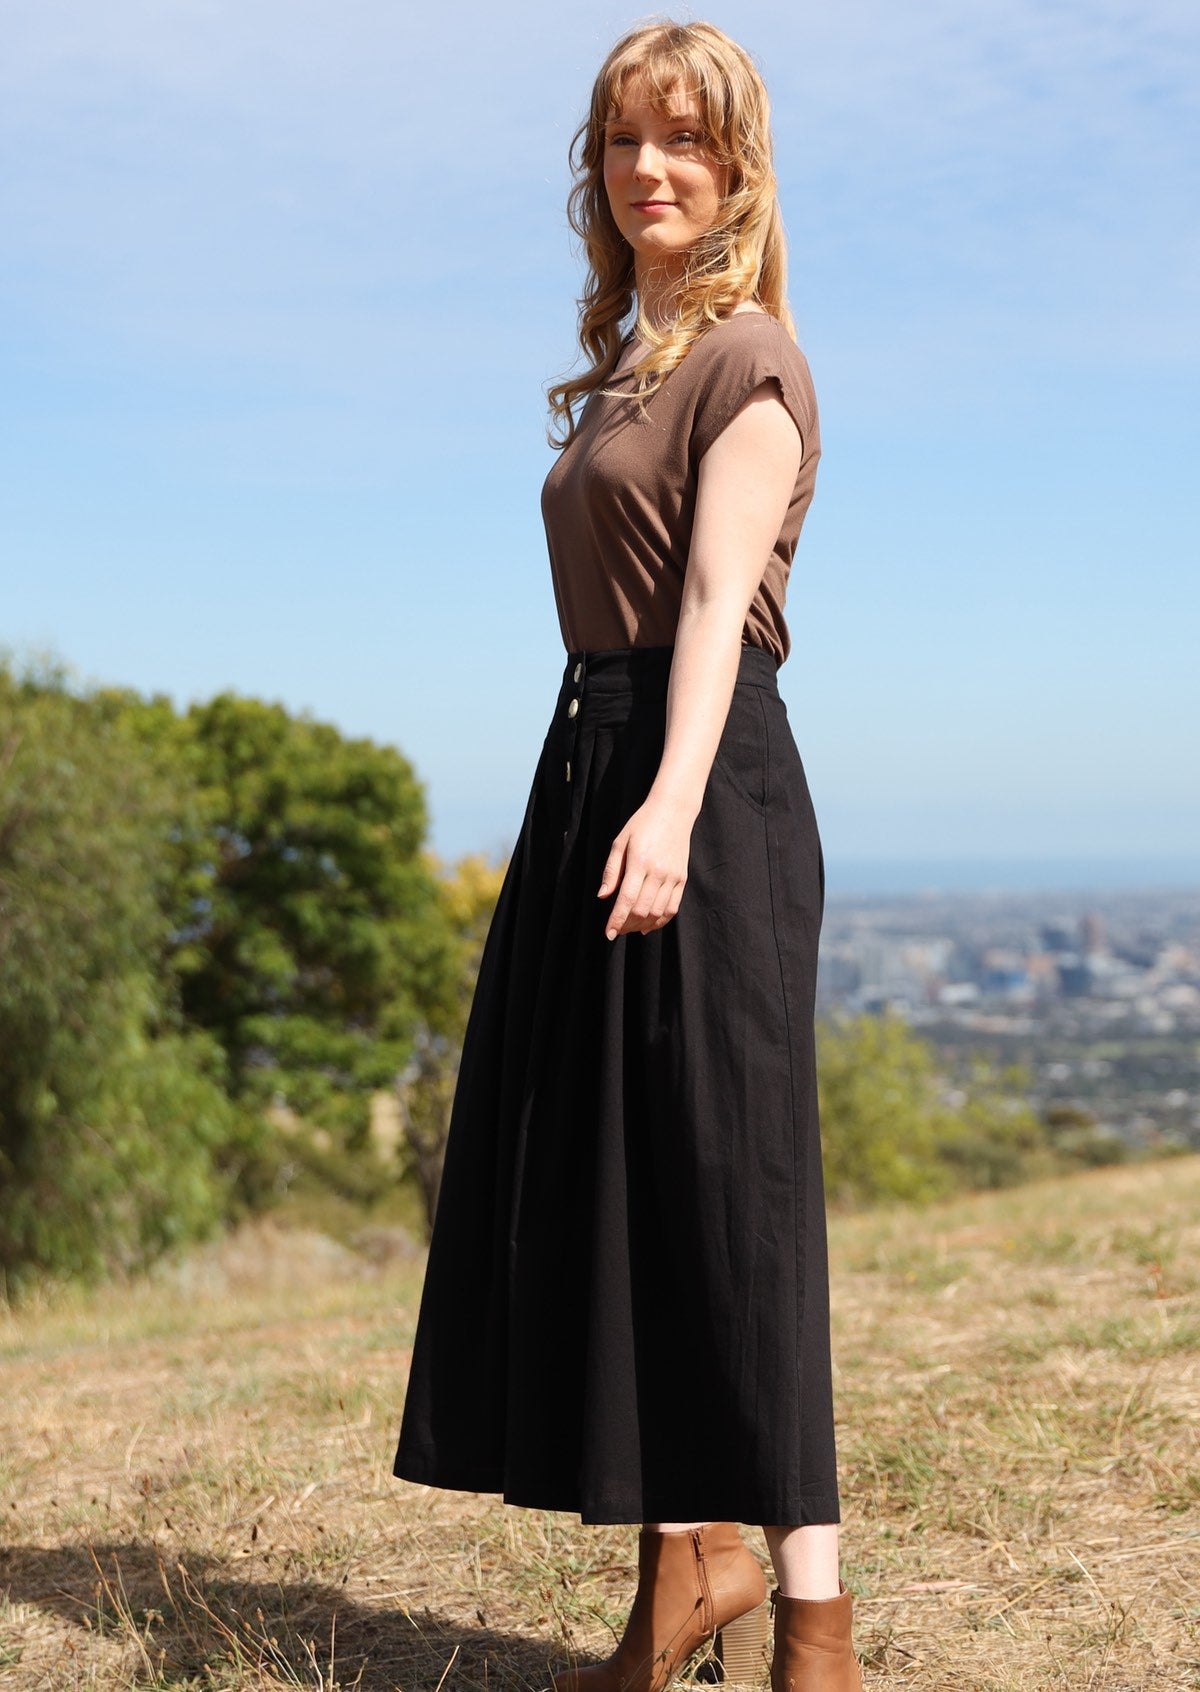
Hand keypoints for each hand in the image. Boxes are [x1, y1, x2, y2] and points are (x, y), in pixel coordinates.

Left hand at [597, 794, 692, 939]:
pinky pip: (673, 908)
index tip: (609, 934)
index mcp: (639, 862)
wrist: (673, 812)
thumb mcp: (620, 842)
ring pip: (657, 912)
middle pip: (641, 910)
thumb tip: (602, 896)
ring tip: (631, 928)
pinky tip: (648, 926)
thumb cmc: (642, 825)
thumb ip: (611, 871)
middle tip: (617, 929)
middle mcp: (658, 872)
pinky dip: (660, 921)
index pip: (626, 899)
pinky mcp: (682, 879)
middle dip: (627, 925)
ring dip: (642, 925)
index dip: (617, 920)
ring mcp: (672, 876)